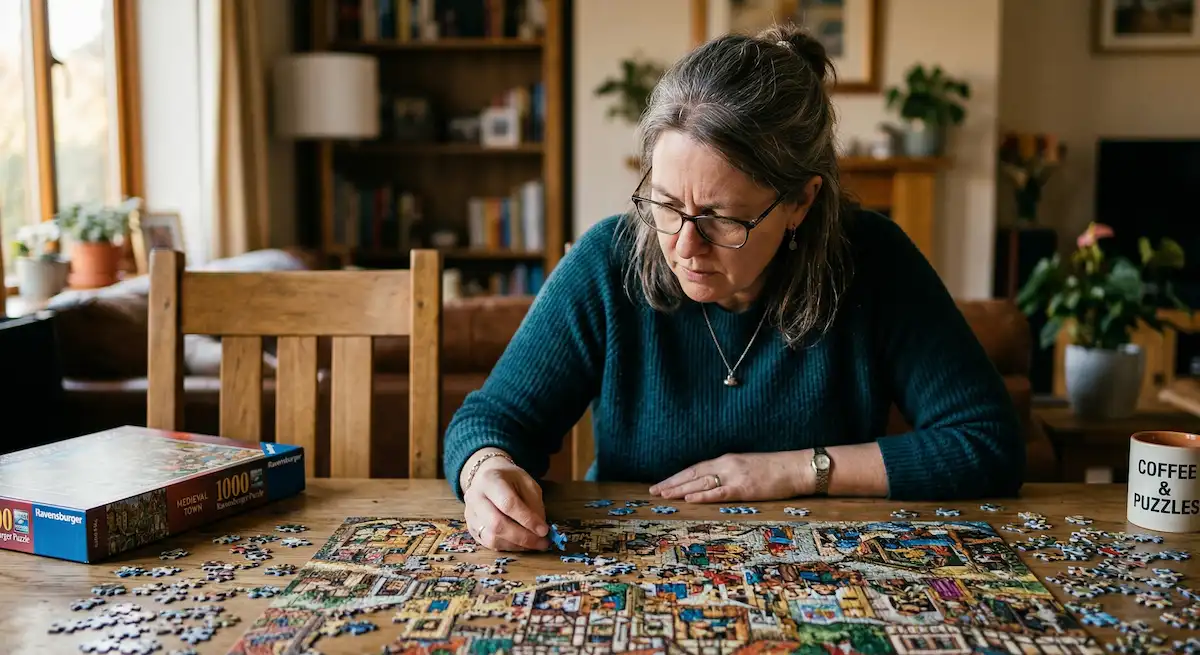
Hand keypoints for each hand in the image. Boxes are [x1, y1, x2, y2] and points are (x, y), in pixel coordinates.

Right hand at [463, 458, 550, 551]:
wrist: (485, 476)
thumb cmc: (509, 479)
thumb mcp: (527, 483)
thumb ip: (534, 504)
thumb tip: (540, 529)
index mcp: (489, 480)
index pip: (508, 504)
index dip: (527, 519)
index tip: (544, 530)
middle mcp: (474, 498)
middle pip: (497, 524)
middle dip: (523, 537)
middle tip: (542, 542)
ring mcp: (470, 515)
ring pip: (492, 538)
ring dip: (517, 545)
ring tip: (535, 544)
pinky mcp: (471, 528)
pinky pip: (489, 544)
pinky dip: (508, 547)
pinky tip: (521, 544)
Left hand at [649, 452, 808, 502]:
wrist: (796, 467)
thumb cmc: (774, 469)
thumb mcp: (747, 466)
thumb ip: (730, 472)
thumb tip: (714, 482)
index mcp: (727, 459)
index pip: (695, 468)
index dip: (677, 477)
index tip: (662, 484)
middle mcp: (727, 465)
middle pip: (692, 474)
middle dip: (672, 483)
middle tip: (654, 491)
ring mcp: (735, 476)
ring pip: (701, 483)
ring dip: (680, 490)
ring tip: (663, 496)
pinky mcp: (744, 488)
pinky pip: (719, 492)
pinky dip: (702, 496)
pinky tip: (689, 499)